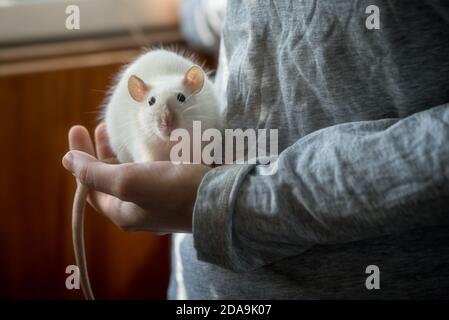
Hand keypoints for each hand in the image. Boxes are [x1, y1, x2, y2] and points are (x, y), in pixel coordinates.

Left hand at [62, 124, 210, 233]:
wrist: (219, 197)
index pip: (90, 187)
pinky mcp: (173, 189)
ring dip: (118, 153)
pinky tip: (142, 142)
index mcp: (123, 213)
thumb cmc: (171, 191)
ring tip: (114, 130)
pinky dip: (140, 155)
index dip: (79, 160)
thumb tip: (67, 161)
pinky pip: (148, 172)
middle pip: (109, 180)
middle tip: (94, 126)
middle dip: (98, 153)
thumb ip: (95, 173)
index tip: (77, 130)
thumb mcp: (127, 182)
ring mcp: (157, 200)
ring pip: (130, 174)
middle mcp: (138, 210)